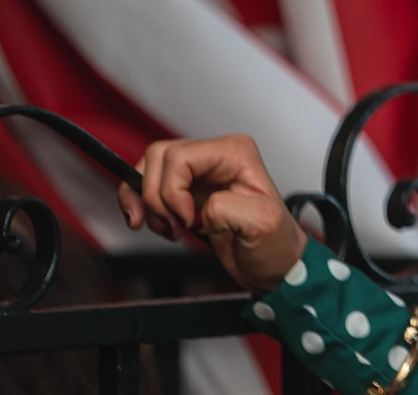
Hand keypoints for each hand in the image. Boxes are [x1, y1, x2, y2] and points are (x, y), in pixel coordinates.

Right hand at [118, 135, 308, 293]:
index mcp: (236, 154)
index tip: (186, 219)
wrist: (272, 264)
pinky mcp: (186, 191)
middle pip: (159, 157)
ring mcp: (199, 172)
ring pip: (149, 170)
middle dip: (155, 196)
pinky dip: (142, 206)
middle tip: (172, 225)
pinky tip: (156, 225)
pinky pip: (148, 186)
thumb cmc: (275, 243)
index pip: (181, 157)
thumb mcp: (262, 224)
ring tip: (166, 227)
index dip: (173, 191)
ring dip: (145, 202)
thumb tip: (200, 208)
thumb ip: (228, 209)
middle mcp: (216, 156)